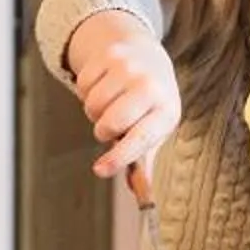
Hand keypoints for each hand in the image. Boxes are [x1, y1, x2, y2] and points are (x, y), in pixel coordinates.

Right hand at [68, 13, 180, 180]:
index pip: (140, 139)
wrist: (145, 54)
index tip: (99, 171)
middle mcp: (150, 86)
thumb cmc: (150, 102)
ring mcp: (130, 68)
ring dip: (95, 111)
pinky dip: (87, 91)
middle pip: (109, 124)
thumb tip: (140, 194)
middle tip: (112, 125)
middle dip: (103, 131)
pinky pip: (83, 85)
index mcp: (166, 110)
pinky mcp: (110, 54)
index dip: (119, 158)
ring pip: (92, 105)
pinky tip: (103, 85)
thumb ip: (144, 160)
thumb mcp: (154, 128)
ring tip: (110, 103)